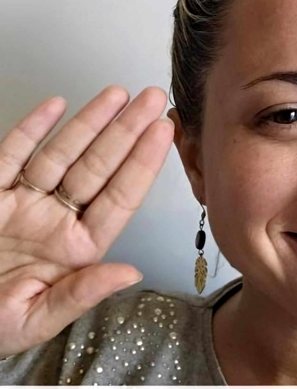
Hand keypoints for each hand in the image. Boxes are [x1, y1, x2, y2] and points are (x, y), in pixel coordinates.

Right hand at [0, 86, 174, 358]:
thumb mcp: (35, 319)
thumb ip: (81, 294)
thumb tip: (131, 272)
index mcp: (77, 247)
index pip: (119, 198)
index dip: (143, 163)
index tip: (164, 131)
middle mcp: (57, 218)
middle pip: (99, 167)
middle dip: (126, 131)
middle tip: (153, 98)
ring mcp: (24, 201)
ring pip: (61, 154)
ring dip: (89, 122)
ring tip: (118, 95)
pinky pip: (10, 155)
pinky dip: (30, 129)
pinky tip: (56, 105)